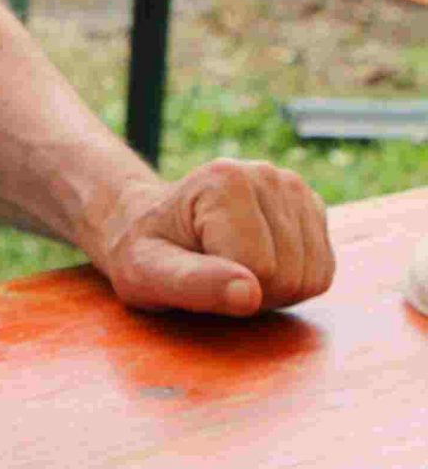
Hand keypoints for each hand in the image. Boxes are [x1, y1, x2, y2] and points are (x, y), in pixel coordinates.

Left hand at [88, 160, 335, 315]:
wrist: (156, 229)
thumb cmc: (144, 253)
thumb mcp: (146, 273)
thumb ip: (192, 283)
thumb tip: (249, 294)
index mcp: (225, 180)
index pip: (259, 270)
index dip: (227, 290)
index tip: (193, 271)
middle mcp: (267, 174)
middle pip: (289, 275)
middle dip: (252, 292)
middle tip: (212, 274)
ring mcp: (294, 189)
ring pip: (311, 278)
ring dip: (273, 291)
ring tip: (232, 269)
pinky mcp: (311, 209)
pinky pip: (323, 273)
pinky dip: (292, 283)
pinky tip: (258, 265)